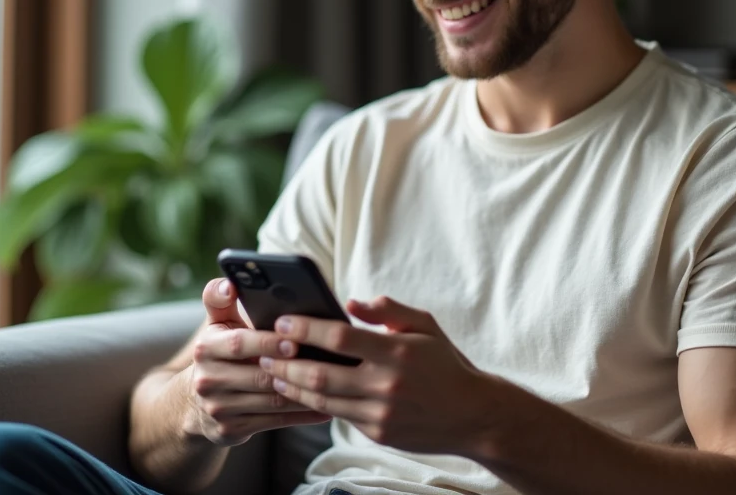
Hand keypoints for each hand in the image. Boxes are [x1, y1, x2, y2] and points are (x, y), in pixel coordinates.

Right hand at [188, 278, 330, 445]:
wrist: (193, 402)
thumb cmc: (220, 349)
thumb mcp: (216, 323)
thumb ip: (220, 297)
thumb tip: (231, 283)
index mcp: (205, 348)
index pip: (239, 343)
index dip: (268, 343)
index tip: (296, 340)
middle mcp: (207, 380)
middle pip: (259, 375)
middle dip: (293, 369)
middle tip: (326, 363)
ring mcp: (219, 408)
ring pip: (271, 401)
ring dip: (304, 393)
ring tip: (335, 383)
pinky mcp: (230, 430)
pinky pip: (274, 421)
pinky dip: (301, 415)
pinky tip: (325, 408)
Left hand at [259, 296, 500, 454]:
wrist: (473, 415)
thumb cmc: (445, 363)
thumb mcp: (425, 326)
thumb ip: (389, 310)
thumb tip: (352, 302)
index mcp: (396, 351)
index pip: (339, 337)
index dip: (306, 329)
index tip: (283, 322)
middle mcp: (386, 384)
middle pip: (320, 373)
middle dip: (285, 362)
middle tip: (263, 350)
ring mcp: (380, 413)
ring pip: (322, 399)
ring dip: (291, 386)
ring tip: (271, 373)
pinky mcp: (378, 433)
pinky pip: (337, 416)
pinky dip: (314, 403)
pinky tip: (299, 392)